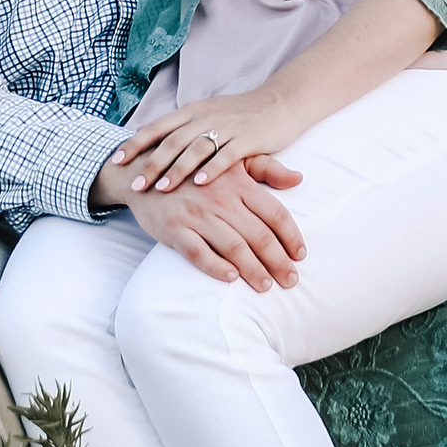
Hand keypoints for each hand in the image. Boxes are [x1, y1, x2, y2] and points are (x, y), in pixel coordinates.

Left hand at [108, 86, 314, 192]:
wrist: (281, 103)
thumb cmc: (241, 115)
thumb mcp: (206, 116)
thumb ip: (181, 128)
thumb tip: (147, 138)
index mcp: (192, 111)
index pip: (157, 127)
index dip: (136, 144)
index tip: (116, 161)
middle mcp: (205, 117)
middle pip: (172, 141)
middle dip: (151, 163)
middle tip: (135, 185)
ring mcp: (227, 127)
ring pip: (196, 148)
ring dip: (177, 169)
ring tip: (162, 188)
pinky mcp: (248, 138)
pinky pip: (227, 155)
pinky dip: (212, 169)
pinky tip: (200, 184)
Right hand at [126, 166, 307, 291]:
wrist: (145, 170)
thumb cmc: (196, 168)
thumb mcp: (233, 160)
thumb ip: (267, 169)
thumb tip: (299, 178)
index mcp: (239, 182)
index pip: (275, 213)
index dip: (292, 237)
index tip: (301, 255)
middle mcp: (221, 198)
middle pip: (259, 235)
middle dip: (278, 261)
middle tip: (291, 280)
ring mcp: (196, 215)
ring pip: (233, 247)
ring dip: (253, 270)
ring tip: (266, 286)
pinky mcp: (174, 229)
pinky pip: (198, 253)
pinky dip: (216, 267)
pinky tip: (231, 279)